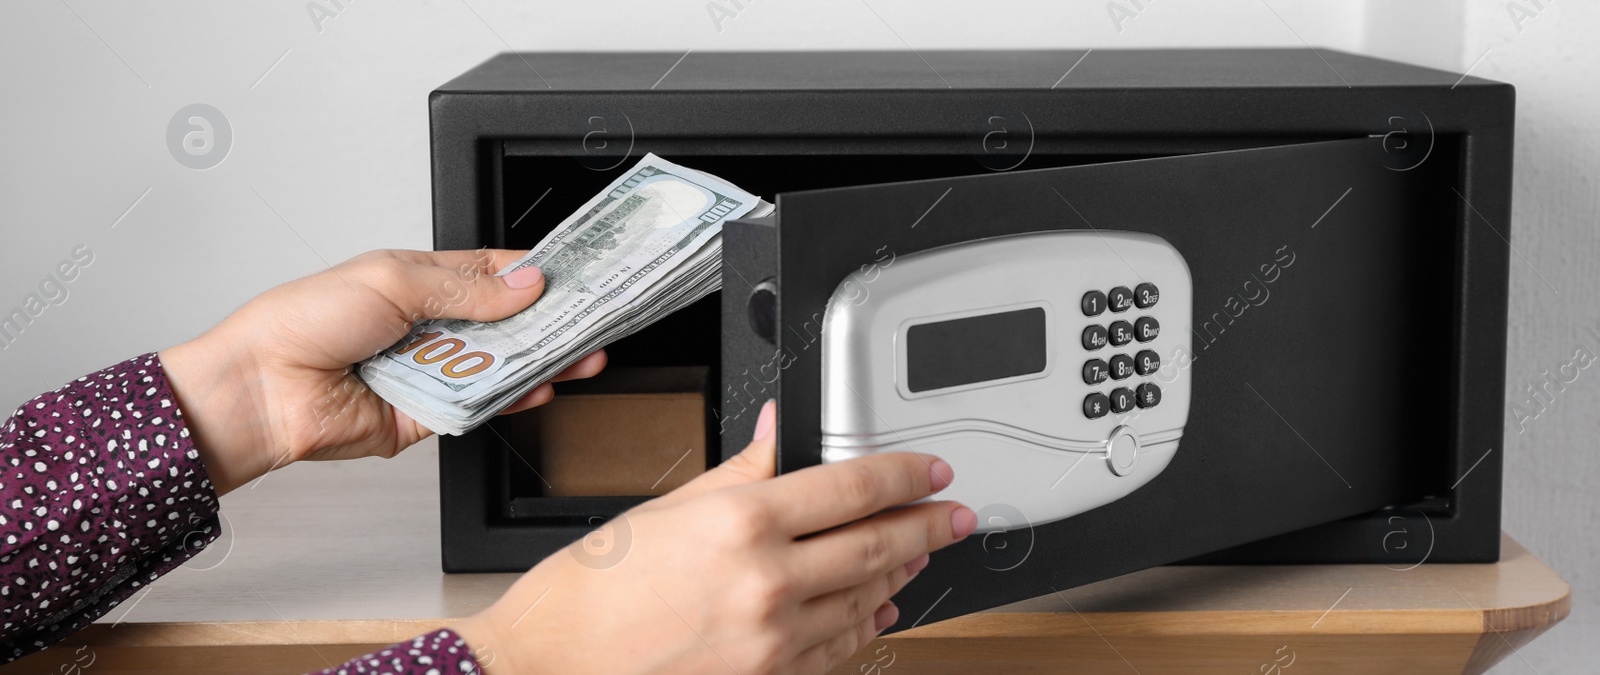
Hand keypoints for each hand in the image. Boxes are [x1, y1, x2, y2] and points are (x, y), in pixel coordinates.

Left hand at [159, 249, 606, 493]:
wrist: (263, 388)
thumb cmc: (304, 320)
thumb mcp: (393, 282)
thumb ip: (465, 288)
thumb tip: (524, 284)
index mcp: (417, 281)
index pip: (490, 273)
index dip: (532, 273)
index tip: (574, 273)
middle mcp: (427, 326)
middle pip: (504, 323)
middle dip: (548, 321)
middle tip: (591, 319)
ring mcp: (429, 371)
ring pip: (499, 364)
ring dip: (540, 360)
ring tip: (581, 355)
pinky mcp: (427, 414)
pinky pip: (480, 404)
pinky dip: (511, 397)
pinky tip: (540, 386)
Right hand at [454, 401, 977, 674]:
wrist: (553, 660)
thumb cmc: (596, 585)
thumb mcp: (671, 506)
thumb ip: (742, 469)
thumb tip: (779, 435)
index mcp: (743, 522)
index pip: (853, 487)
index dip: (905, 473)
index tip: (932, 470)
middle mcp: (766, 580)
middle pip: (875, 544)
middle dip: (927, 526)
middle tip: (954, 516)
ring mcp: (771, 638)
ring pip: (864, 600)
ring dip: (900, 574)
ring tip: (917, 556)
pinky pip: (837, 651)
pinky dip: (865, 626)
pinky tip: (876, 610)